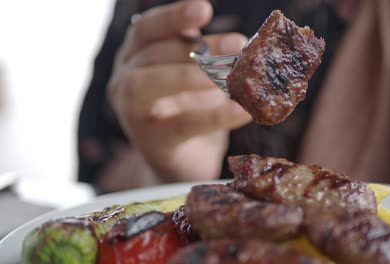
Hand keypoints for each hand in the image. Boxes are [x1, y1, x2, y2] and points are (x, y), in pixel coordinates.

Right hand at [107, 0, 251, 183]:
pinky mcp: (150, 143)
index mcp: (136, 58)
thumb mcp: (199, 79)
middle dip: (197, 48)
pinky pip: (179, 125)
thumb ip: (209, 59)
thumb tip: (245, 43)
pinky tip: (243, 112)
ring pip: (147, 84)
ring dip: (193, 76)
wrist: (183, 165)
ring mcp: (131, 113)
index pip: (147, 30)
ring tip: (231, 77)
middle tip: (238, 45)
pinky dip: (214, 117)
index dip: (173, 18)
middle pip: (153, 54)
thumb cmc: (192, 112)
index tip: (204, 9)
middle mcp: (124, 80)